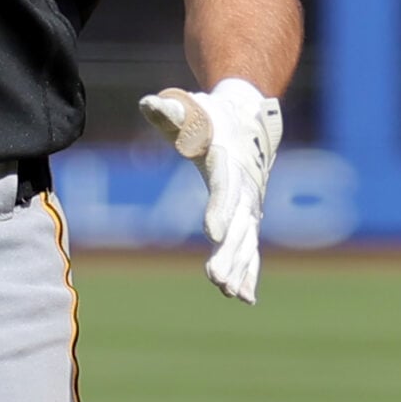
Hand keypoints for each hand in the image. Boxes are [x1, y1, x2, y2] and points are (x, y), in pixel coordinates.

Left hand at [138, 78, 280, 303]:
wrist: (247, 119)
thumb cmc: (210, 115)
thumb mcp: (190, 109)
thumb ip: (170, 111)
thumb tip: (149, 104)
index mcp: (229, 163)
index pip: (226, 189)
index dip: (220, 210)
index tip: (213, 233)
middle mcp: (245, 188)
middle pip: (239, 225)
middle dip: (229, 253)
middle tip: (217, 279)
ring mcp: (250, 205)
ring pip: (246, 241)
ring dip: (238, 268)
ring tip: (229, 293)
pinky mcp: (248, 217)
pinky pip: (250, 248)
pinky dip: (248, 271)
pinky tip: (243, 298)